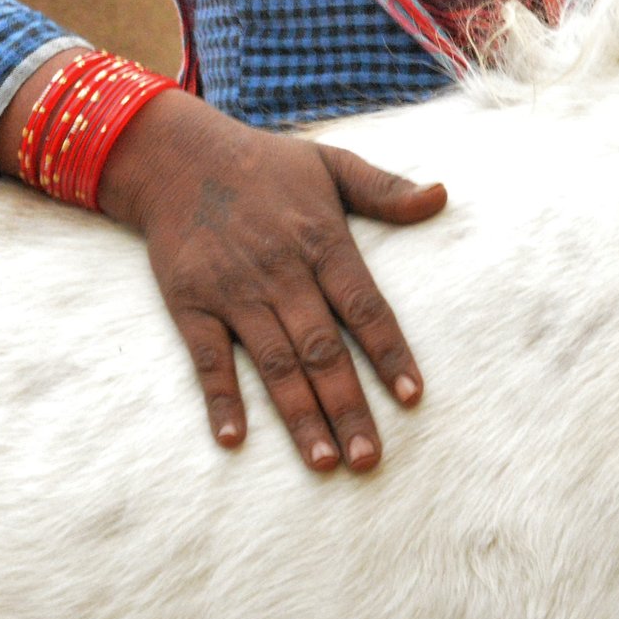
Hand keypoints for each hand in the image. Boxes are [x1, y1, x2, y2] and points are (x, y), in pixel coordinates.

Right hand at [96, 93, 445, 471]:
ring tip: (324, 461)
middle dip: (349, 405)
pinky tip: (235, 439)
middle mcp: (281, 273)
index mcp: (322, 241)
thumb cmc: (266, 165)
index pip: (366, 307)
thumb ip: (386, 189)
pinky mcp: (191, 304)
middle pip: (322, 349)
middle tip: (370, 458)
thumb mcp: (332, 163)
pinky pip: (208, 359)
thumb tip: (441, 196)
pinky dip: (220, 399)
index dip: (390, 353)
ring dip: (299, 415)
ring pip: (274, 364)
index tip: (413, 397)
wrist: (178, 156)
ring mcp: (234, 292)